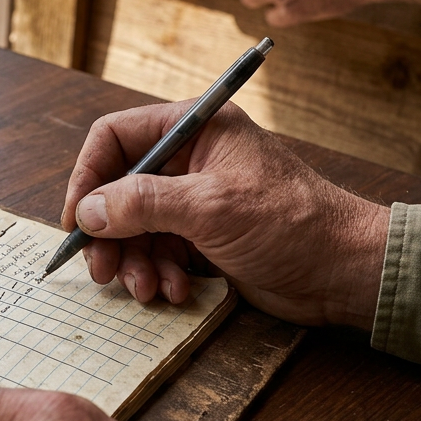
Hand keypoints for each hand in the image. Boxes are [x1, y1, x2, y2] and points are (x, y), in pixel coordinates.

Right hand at [60, 101, 388, 327]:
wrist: (344, 272)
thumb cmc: (292, 224)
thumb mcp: (210, 208)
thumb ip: (142, 204)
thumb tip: (88, 212)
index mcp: (193, 128)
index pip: (115, 137)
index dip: (88, 177)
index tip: (77, 220)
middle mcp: (188, 159)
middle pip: (117, 188)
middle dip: (108, 233)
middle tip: (101, 270)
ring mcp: (193, 199)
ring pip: (133, 226)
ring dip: (133, 261)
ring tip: (145, 288)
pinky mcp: (200, 236)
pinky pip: (156, 251)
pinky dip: (157, 273)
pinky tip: (173, 291)